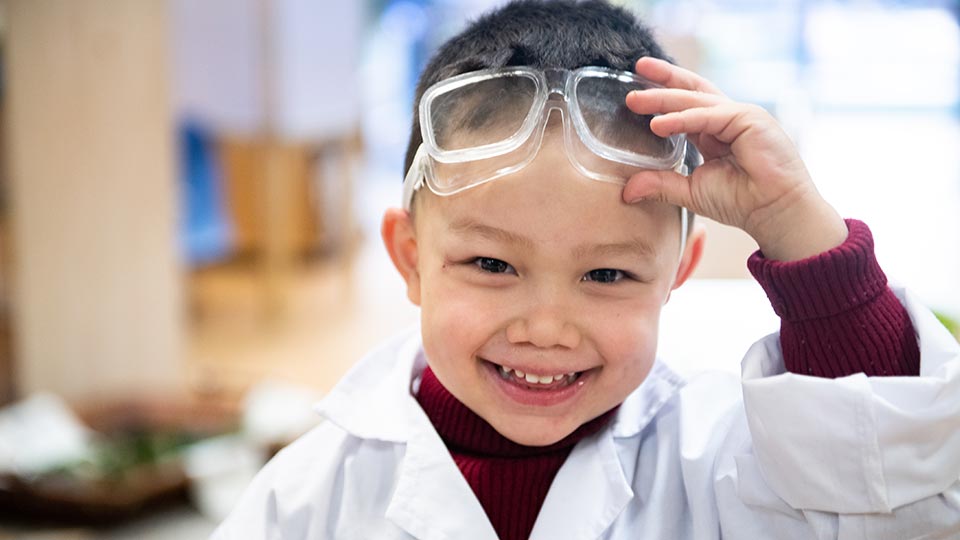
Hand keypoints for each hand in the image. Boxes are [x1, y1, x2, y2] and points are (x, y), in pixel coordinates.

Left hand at [622, 57, 847, 261]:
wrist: (774, 212)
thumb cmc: (741, 202)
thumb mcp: (690, 191)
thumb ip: (660, 185)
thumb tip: (626, 191)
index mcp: (714, 132)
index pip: (684, 105)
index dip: (661, 94)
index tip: (635, 90)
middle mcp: (727, 119)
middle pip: (691, 91)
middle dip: (662, 81)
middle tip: (635, 70)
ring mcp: (740, 116)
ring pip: (695, 101)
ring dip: (663, 99)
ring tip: (635, 101)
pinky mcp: (749, 119)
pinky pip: (708, 116)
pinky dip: (682, 119)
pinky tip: (658, 124)